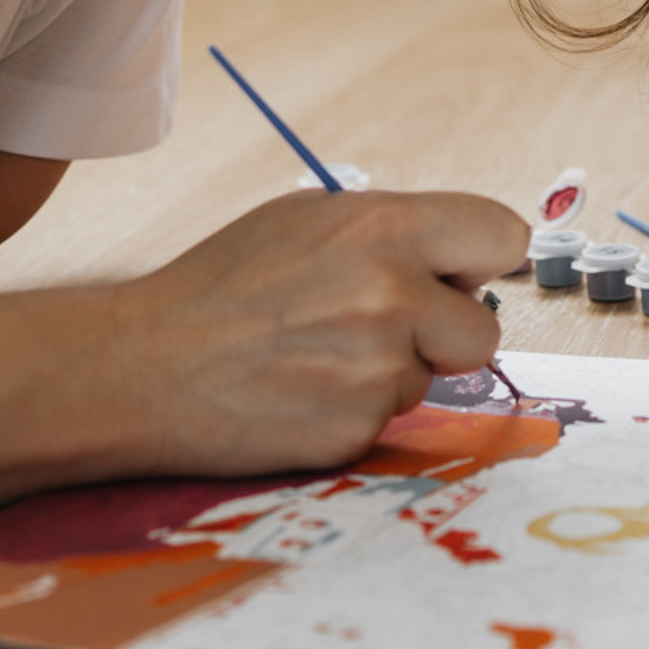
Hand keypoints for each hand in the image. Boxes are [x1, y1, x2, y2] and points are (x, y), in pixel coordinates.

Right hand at [108, 189, 528, 475]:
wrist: (145, 365)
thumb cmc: (223, 284)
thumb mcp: (308, 219)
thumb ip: (393, 230)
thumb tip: (460, 256)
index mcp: (385, 228)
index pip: (504, 236)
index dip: (483, 258)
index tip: (460, 272)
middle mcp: (393, 296)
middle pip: (483, 326)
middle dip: (445, 329)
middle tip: (384, 323)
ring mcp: (377, 369)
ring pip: (432, 376)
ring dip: (394, 370)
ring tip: (319, 353)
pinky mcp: (357, 430)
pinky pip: (389, 418)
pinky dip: (357, 408)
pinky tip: (304, 390)